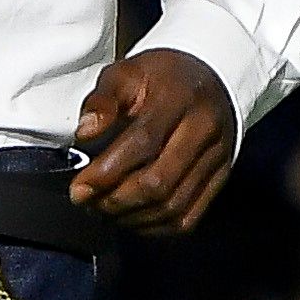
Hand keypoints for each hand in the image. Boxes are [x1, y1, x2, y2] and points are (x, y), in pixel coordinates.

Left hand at [72, 49, 236, 237]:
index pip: (143, 144)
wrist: (210, 77)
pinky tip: (130, 218)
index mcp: (180, 98)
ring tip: (104, 210)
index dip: (107, 172)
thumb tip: (85, 134)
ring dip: (131, 217)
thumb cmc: (161, 78)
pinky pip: (187, 218)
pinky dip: (154, 227)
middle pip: (159, 183)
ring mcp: (217, 158)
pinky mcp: (220, 179)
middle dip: (115, 201)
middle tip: (88, 202)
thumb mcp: (126, 72)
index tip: (79, 188)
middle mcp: (205, 130)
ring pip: (173, 206)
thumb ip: (103, 101)